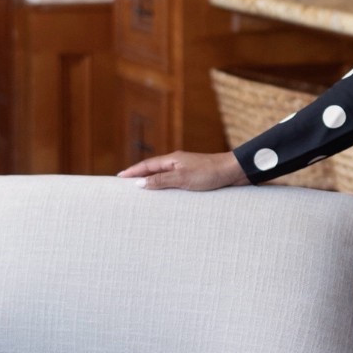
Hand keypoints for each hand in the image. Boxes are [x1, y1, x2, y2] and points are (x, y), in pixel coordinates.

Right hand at [116, 149, 248, 190]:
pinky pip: (173, 180)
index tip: (119, 177)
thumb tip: (140, 183)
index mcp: (172, 160)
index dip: (132, 171)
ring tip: (141, 189)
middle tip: (125, 183)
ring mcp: (186, 168)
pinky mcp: (194, 176)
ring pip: (163, 174)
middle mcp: (177, 162)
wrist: (233, 171)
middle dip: (139, 175)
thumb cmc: (209, 173)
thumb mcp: (183, 178)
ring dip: (151, 180)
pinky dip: (164, 185)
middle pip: (153, 169)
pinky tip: (165, 193)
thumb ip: (161, 181)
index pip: (147, 166)